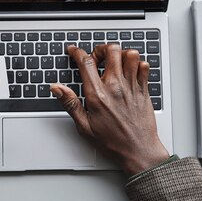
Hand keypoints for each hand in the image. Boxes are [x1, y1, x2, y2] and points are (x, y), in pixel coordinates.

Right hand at [50, 45, 168, 175]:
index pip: (86, 62)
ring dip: (121, 54)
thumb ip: (70, 104)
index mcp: (98, 95)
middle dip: (101, 49)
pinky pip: (144, 66)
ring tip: (115, 63)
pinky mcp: (144, 90)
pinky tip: (130, 72)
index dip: (77, 52)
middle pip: (111, 50)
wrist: (138, 151)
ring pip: (130, 54)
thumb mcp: (84, 126)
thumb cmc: (113, 142)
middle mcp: (116, 87)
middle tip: (97, 58)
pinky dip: (137, 64)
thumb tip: (57, 89)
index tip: (74, 51)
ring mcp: (132, 87)